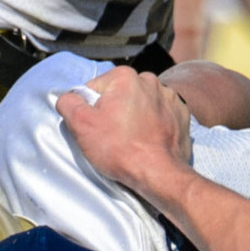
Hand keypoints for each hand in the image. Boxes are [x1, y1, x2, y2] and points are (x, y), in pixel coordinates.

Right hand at [59, 66, 194, 198]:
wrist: (159, 174)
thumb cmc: (120, 150)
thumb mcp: (82, 126)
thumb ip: (69, 104)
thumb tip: (68, 98)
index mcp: (124, 76)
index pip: (95, 89)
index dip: (90, 110)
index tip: (97, 128)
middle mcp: (149, 80)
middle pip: (120, 95)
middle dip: (114, 112)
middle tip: (113, 137)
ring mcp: (169, 97)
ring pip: (141, 105)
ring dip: (135, 118)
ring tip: (132, 141)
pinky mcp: (181, 114)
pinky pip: (160, 115)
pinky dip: (154, 125)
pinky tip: (149, 141)